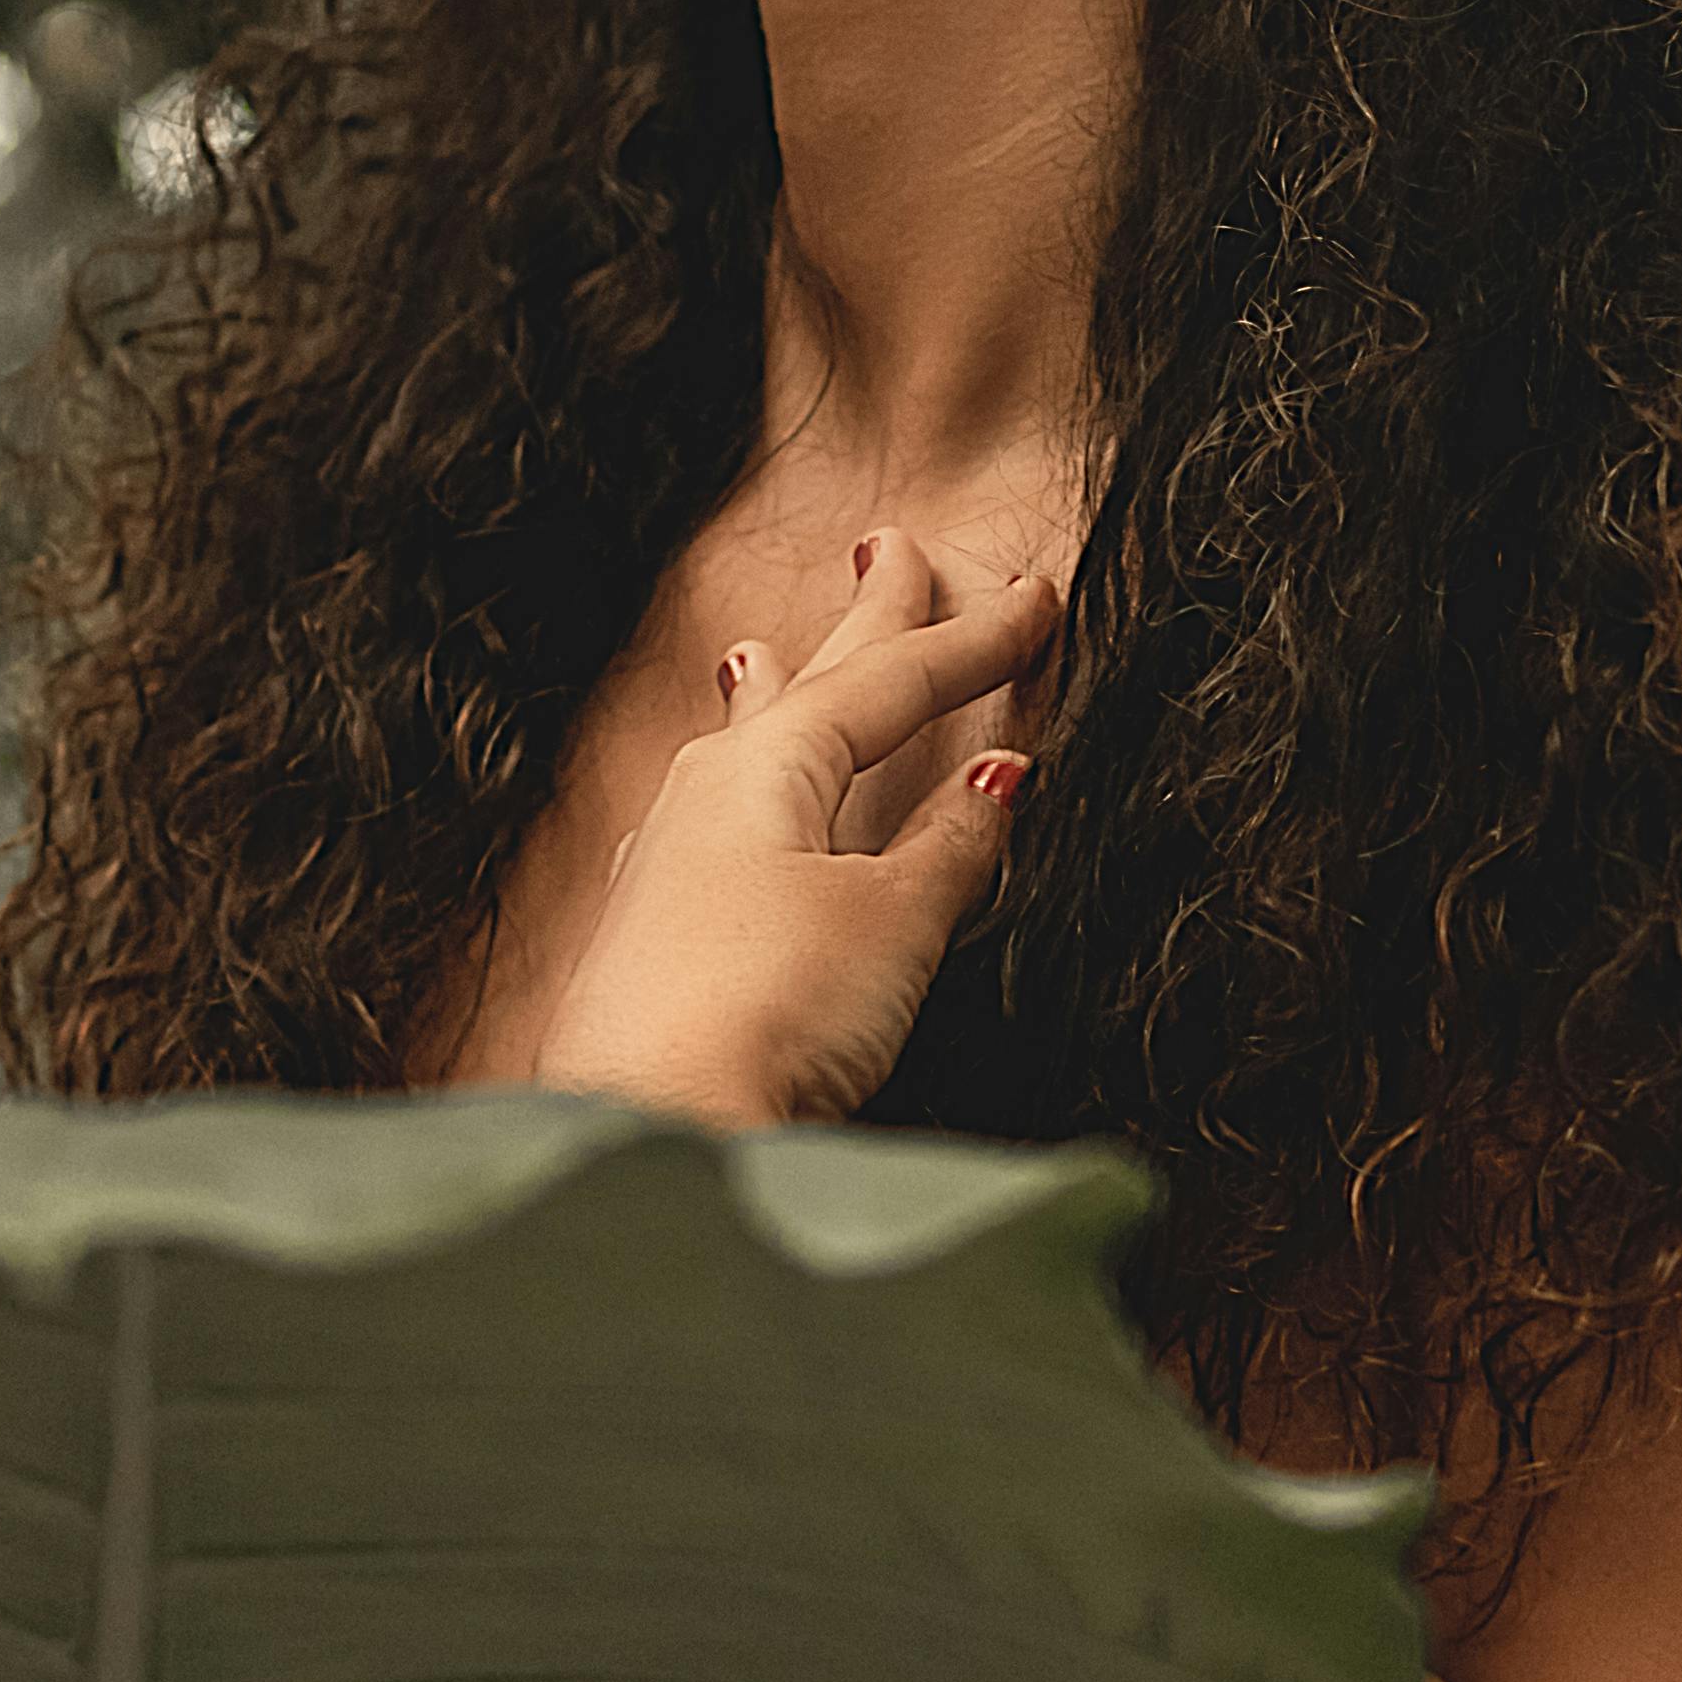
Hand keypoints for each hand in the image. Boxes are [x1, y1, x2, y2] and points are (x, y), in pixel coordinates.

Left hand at [527, 529, 1058, 1129]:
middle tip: (890, 547)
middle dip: (864, 623)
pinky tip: (719, 810)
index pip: (892, 682)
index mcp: (768, 768)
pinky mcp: (652, 939)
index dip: (973, 641)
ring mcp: (668, 865)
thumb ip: (947, 846)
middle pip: (807, 686)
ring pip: (745, 749)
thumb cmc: (767, 1017)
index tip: (1035, 597)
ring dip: (782, 697)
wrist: (646, 1134)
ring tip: (773, 653)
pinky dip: (750, 792)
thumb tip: (993, 775)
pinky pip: (718, 823)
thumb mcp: (890, 922)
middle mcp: (706, 796)